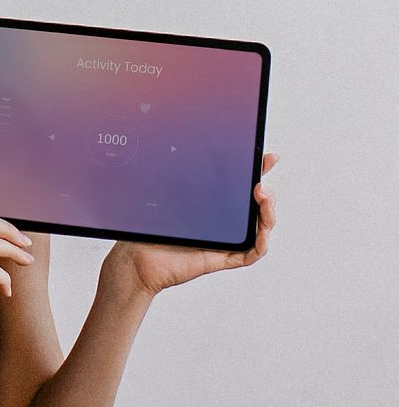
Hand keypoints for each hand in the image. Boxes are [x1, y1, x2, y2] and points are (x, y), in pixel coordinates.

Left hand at [103, 152, 279, 297]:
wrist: (138, 259)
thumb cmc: (148, 229)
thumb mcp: (164, 196)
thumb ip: (179, 177)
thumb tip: (182, 148)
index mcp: (211, 207)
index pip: (239, 188)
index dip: (257, 172)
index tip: (268, 158)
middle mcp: (222, 224)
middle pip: (256, 208)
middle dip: (267, 193)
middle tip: (260, 183)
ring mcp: (224, 241)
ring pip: (260, 229)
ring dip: (268, 214)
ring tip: (262, 199)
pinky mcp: (222, 259)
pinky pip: (251, 253)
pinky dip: (261, 242)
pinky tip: (261, 230)